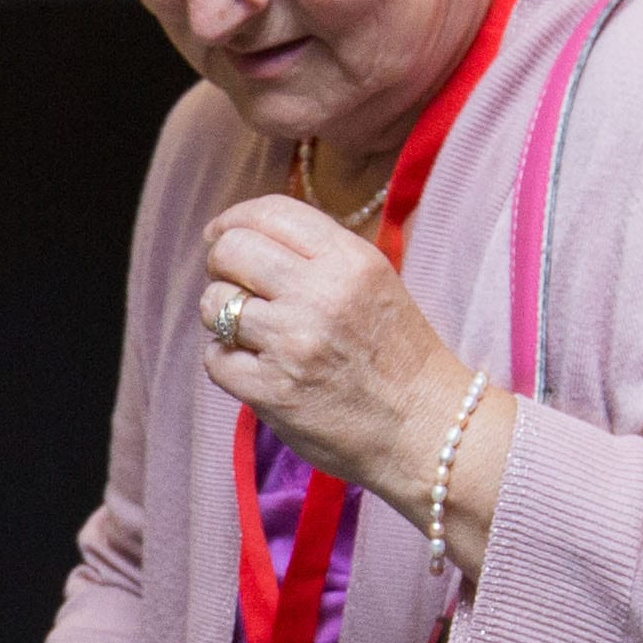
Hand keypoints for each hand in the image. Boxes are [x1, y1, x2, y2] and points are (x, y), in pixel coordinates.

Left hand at [198, 194, 519, 578]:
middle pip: (231, 251)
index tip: (220, 235)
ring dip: (223, 318)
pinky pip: (215, 359)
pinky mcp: (271, 391)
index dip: (233, 220)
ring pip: (216, 305)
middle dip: (221, 265)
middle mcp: (319, 293)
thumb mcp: (375, 283)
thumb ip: (319, 257)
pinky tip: (254, 368)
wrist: (427, 430)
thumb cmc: (400, 358)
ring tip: (251, 333)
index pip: (271, 212)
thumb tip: (246, 239)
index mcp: (349, 259)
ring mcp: (292, 343)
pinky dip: (226, 362)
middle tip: (232, 285)